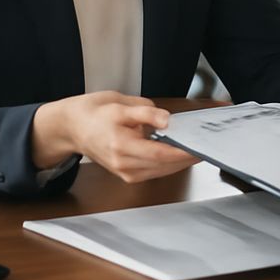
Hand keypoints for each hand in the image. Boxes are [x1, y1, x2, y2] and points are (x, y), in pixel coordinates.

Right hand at [32, 93, 199, 183]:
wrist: (73, 127)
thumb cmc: (96, 113)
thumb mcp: (120, 104)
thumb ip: (146, 112)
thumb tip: (167, 120)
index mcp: (120, 145)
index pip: (159, 154)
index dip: (182, 152)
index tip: (199, 146)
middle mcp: (122, 164)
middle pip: (163, 166)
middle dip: (186, 158)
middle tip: (206, 147)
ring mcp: (124, 172)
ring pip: (160, 172)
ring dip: (180, 163)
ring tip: (198, 150)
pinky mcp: (126, 174)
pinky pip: (154, 172)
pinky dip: (169, 165)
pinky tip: (180, 155)